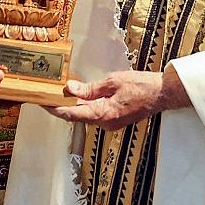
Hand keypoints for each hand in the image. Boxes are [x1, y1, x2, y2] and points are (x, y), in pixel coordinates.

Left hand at [46, 69, 191, 130]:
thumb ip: (90, 88)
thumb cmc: (142, 86)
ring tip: (61, 92)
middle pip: (77, 115)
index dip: (55, 108)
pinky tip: (81, 95)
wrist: (163, 94)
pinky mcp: (114, 120)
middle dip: (62, 105)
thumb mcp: (112, 82)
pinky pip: (95, 113)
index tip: (42, 102)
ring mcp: (110, 123)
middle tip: (48, 93)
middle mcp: (105, 123)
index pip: (72, 114)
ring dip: (74, 104)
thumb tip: (69, 89)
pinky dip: (86, 105)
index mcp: (103, 114)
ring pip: (85, 114)